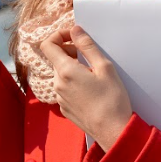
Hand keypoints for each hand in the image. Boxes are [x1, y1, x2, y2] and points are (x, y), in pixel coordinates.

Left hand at [38, 26, 132, 150]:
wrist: (112, 131)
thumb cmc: (112, 99)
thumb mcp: (104, 67)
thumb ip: (87, 46)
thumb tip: (75, 30)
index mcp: (65, 71)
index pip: (48, 45)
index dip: (59, 35)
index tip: (74, 37)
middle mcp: (57, 84)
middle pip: (56, 59)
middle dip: (70, 52)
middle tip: (89, 56)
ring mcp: (59, 98)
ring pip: (61, 75)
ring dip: (73, 68)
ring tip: (93, 75)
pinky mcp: (65, 108)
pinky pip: (65, 89)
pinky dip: (74, 83)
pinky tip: (91, 90)